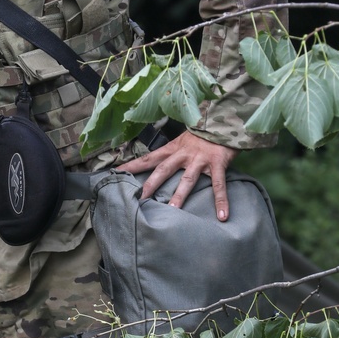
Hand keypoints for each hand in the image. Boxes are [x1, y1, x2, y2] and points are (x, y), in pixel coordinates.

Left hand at [118, 130, 236, 219]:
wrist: (223, 121)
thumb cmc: (201, 135)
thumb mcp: (182, 141)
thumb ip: (172, 154)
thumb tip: (158, 169)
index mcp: (172, 149)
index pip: (148, 158)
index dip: (132, 166)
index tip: (115, 174)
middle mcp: (183, 154)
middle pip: (163, 170)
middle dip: (150, 185)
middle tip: (138, 199)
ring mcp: (200, 159)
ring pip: (187, 179)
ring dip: (179, 195)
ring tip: (172, 210)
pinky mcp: (217, 164)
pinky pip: (218, 185)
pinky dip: (221, 201)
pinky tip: (222, 216)